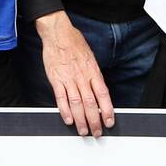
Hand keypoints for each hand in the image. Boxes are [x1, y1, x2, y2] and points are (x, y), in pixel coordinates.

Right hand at [36, 11, 113, 136]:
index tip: (109, 121)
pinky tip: (68, 119)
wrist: (58, 34)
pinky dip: (65, 110)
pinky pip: (61, 98)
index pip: (103, 95)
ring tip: (83, 130)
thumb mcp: (91, 58)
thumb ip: (94, 75)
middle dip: (95, 120)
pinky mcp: (56, 79)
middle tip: (96, 132)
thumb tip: (99, 91)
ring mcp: (69, 79)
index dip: (107, 110)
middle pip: (91, 103)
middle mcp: (82, 77)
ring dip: (81, 120)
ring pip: (77, 104)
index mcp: (93, 72)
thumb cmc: (75, 44)